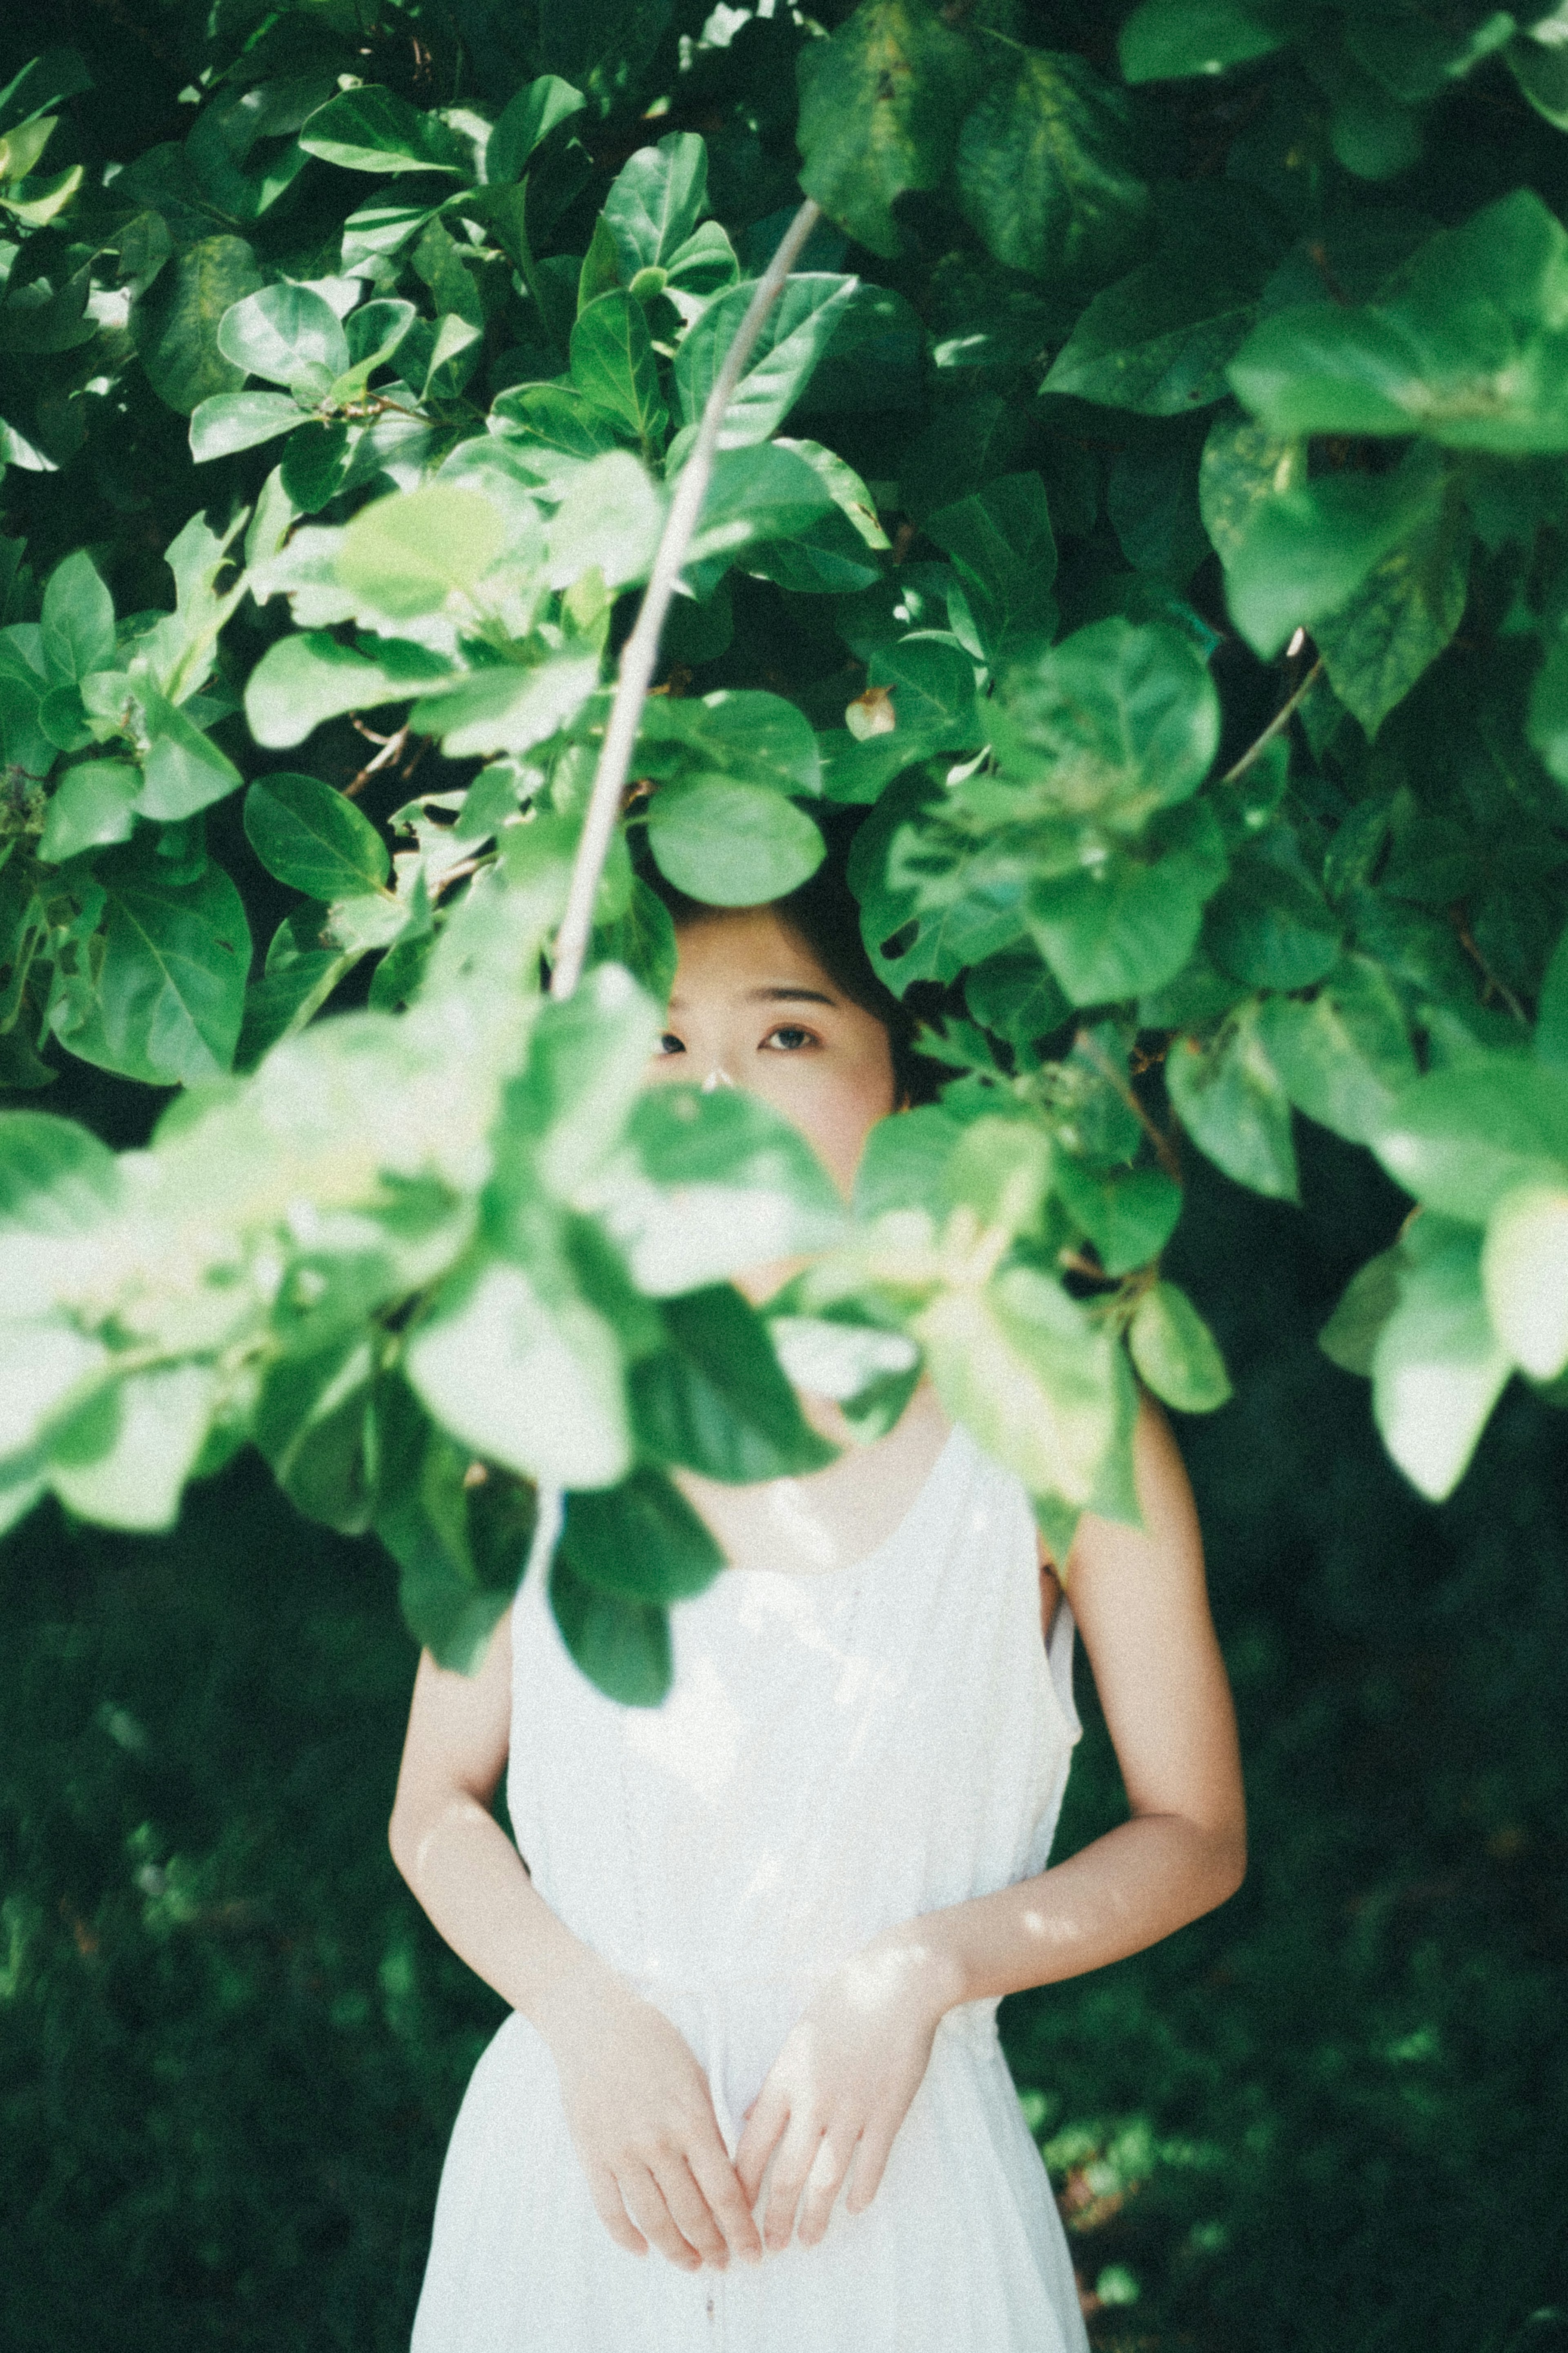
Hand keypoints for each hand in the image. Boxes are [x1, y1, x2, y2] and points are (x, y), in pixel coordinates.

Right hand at [536, 1954, 762, 2271]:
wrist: (595, 2023)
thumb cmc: (654, 2043)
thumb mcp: (695, 2078)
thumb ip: (709, 2128)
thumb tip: (727, 2177)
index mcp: (691, 2120)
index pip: (724, 2191)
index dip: (741, 2229)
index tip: (754, 2252)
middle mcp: (657, 2142)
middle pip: (692, 2213)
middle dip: (714, 2246)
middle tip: (726, 2263)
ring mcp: (621, 2152)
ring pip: (653, 2220)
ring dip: (676, 2250)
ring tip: (693, 2263)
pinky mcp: (591, 2155)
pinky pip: (610, 2210)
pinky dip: (627, 2237)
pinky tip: (643, 2250)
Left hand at [734, 1937, 953, 2251]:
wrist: (897, 1983)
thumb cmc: (844, 2003)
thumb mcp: (797, 2038)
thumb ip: (775, 2081)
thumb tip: (750, 2115)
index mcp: (785, 2080)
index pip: (752, 2146)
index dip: (740, 2186)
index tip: (731, 2214)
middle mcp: (813, 2100)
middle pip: (786, 2173)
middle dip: (773, 2217)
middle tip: (767, 2247)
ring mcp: (852, 2109)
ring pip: (826, 2178)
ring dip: (814, 2216)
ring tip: (807, 2241)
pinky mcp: (887, 2112)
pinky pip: (871, 2163)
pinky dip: (861, 2190)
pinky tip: (853, 2208)